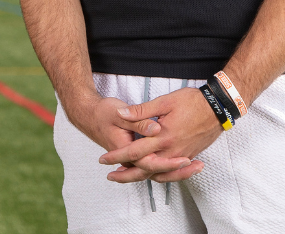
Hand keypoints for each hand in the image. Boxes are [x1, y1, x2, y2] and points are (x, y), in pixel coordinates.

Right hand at [64, 95, 195, 181]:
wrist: (86, 113)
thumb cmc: (102, 111)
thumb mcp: (118, 111)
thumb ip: (139, 118)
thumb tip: (155, 128)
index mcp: (126, 147)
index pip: (150, 162)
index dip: (169, 163)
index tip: (187, 159)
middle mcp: (129, 157)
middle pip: (155, 171)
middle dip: (178, 171)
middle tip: (198, 165)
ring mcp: (132, 157)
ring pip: (155, 172)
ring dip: (176, 171)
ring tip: (197, 166)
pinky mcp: (134, 153)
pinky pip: (153, 167)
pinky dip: (168, 167)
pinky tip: (182, 161)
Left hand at [98, 88, 220, 182]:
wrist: (219, 108)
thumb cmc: (192, 101)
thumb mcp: (165, 101)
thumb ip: (142, 111)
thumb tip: (122, 113)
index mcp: (162, 137)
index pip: (134, 152)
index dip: (117, 156)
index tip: (103, 160)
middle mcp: (171, 151)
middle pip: (144, 169)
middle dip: (126, 174)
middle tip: (110, 176)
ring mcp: (181, 155)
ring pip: (158, 174)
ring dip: (141, 177)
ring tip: (127, 177)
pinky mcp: (189, 155)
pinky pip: (172, 173)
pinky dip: (160, 176)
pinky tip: (152, 174)